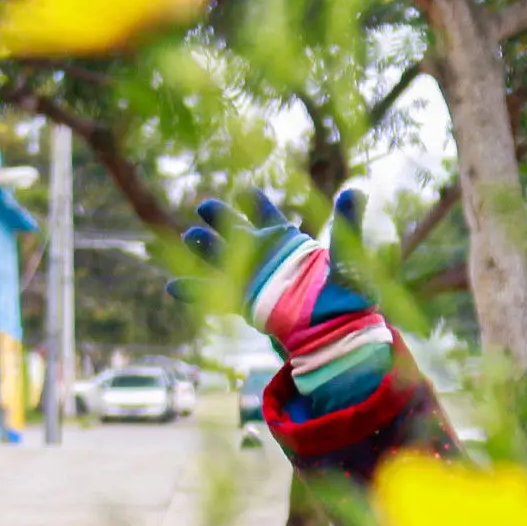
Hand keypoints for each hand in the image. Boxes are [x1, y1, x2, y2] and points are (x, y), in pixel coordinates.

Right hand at [172, 188, 392, 416]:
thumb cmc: (346, 295)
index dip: (255, 203)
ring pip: (220, 258)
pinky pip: (214, 296)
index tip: (245, 193)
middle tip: (205, 207)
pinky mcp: (245, 304)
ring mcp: (252, 279)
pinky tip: (171, 288)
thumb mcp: (349, 258)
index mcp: (287, 241)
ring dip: (204, 248)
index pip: (267, 214)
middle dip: (220, 218)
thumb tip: (355, 192)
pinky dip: (193, 291)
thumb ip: (348, 226)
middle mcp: (265, 256)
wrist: (337, 333)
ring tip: (189, 236)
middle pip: (236, 231)